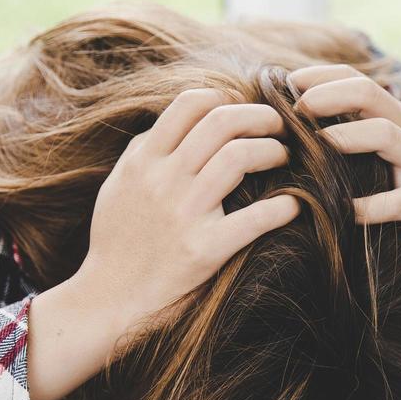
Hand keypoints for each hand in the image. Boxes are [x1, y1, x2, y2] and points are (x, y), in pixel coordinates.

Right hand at [27, 89, 298, 399]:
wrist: (108, 300)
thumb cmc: (117, 242)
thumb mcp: (119, 186)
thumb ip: (144, 153)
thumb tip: (174, 123)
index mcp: (143, 161)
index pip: (189, 104)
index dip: (225, 100)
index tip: (242, 110)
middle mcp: (162, 180)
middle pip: (221, 122)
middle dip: (261, 117)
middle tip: (280, 126)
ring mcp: (183, 213)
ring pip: (239, 157)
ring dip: (273, 151)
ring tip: (285, 158)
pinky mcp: (203, 250)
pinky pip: (254, 218)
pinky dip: (282, 207)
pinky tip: (293, 206)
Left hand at [290, 66, 400, 305]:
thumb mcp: (399, 158)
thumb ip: (364, 142)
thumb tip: (304, 136)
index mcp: (400, 121)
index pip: (358, 80)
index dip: (321, 76)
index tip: (286, 84)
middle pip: (371, 95)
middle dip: (328, 94)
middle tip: (295, 108)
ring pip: (386, 135)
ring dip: (347, 135)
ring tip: (318, 144)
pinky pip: (396, 201)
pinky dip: (368, 206)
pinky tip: (342, 212)